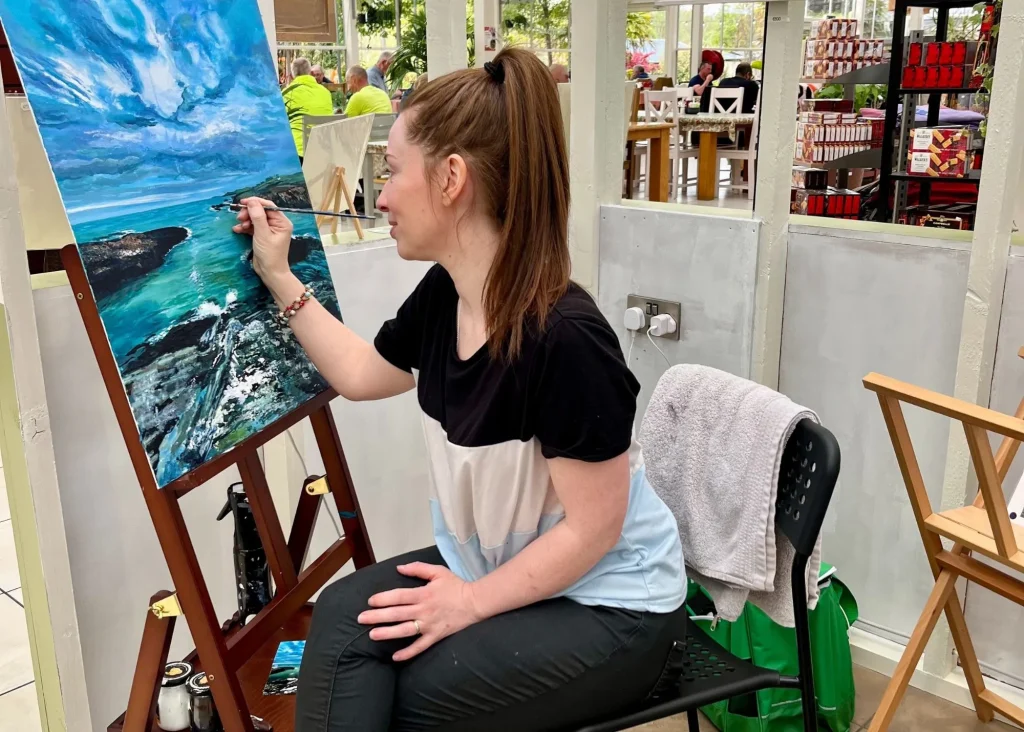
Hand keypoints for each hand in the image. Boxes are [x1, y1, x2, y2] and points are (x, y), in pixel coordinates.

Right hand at [232, 196, 294, 290]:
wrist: (270, 272)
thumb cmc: (270, 254)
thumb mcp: (262, 234)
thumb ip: (257, 216)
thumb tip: (252, 201)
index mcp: (282, 222)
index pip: (269, 206)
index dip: (255, 202)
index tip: (242, 202)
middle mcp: (277, 224)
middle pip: (261, 211)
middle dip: (249, 213)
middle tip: (239, 217)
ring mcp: (270, 230)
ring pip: (255, 218)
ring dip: (246, 220)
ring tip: (239, 226)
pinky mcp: (262, 235)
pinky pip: (253, 227)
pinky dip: (245, 227)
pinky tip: (237, 230)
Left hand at [358, 563, 483, 661]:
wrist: (475, 603)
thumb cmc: (456, 586)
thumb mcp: (438, 572)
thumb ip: (418, 568)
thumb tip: (399, 568)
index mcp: (423, 594)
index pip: (399, 596)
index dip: (383, 599)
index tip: (370, 601)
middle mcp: (424, 610)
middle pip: (397, 613)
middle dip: (377, 616)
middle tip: (361, 619)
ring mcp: (429, 625)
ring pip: (405, 631)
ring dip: (388, 633)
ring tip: (372, 635)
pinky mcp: (435, 636)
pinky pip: (420, 646)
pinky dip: (408, 653)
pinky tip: (395, 657)